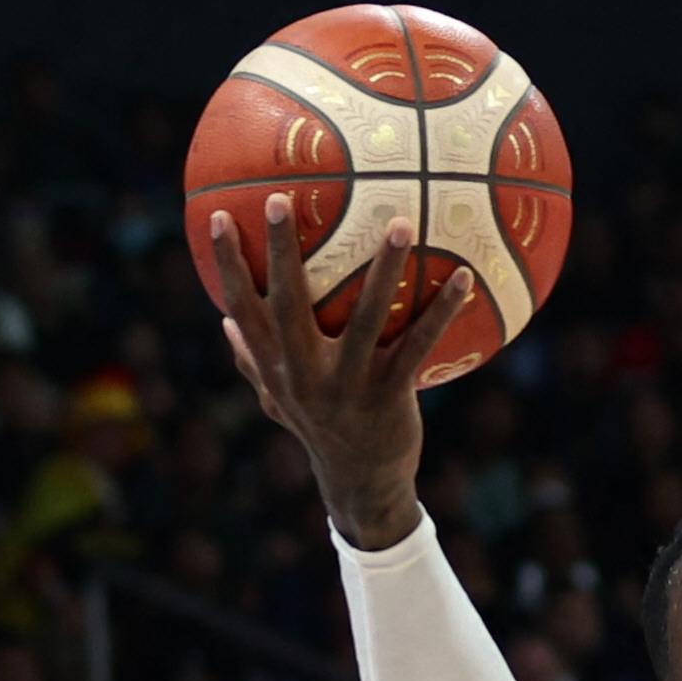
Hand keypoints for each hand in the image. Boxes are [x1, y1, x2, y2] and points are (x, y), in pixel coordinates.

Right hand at [208, 198, 474, 547]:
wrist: (360, 482)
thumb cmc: (320, 429)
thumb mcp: (278, 400)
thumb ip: (253, 361)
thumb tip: (223, 320)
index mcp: (275, 368)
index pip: (242, 309)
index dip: (229, 265)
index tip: (219, 217)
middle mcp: (304, 374)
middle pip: (287, 303)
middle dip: (280, 251)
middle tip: (281, 199)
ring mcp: (347, 385)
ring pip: (366, 317)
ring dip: (385, 268)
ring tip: (400, 222)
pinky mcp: (390, 395)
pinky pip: (419, 344)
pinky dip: (442, 310)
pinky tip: (462, 277)